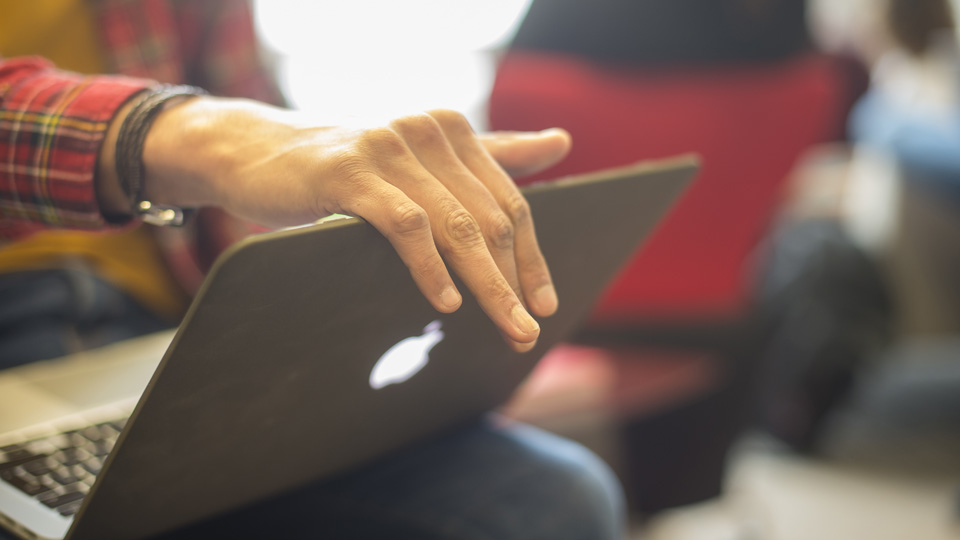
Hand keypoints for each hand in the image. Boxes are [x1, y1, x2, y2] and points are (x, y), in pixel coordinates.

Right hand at [104, 97, 570, 350]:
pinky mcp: (349, 172)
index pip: (509, 201)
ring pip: (455, 225)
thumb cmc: (346, 167)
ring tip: (506, 327)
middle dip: (514, 280)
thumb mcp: (422, 159)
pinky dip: (430, 267)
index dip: (531, 256)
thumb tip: (561, 142)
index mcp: (452, 130)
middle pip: (489, 217)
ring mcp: (388, 148)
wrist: (256, 153)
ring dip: (486, 285)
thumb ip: (493, 151)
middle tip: (527, 331)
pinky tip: (446, 302)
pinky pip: (406, 225)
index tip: (545, 305)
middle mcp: (427, 131)